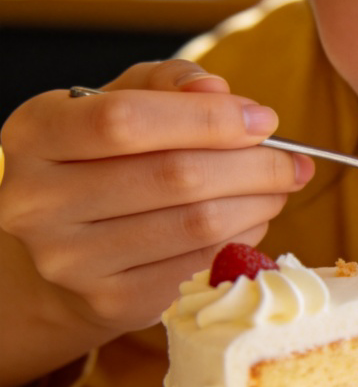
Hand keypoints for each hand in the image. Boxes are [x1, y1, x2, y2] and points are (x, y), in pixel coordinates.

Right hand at [0, 59, 313, 356]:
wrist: (64, 245)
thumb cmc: (104, 158)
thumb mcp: (121, 101)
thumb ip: (169, 83)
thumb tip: (218, 91)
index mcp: (35, 134)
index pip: (127, 121)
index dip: (209, 119)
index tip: (265, 119)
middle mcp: (38, 202)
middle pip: (176, 176)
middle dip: (255, 164)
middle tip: (293, 160)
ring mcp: (72, 261)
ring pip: (198, 224)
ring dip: (260, 202)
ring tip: (280, 186)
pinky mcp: (111, 303)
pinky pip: (203, 264)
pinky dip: (246, 239)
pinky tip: (254, 220)